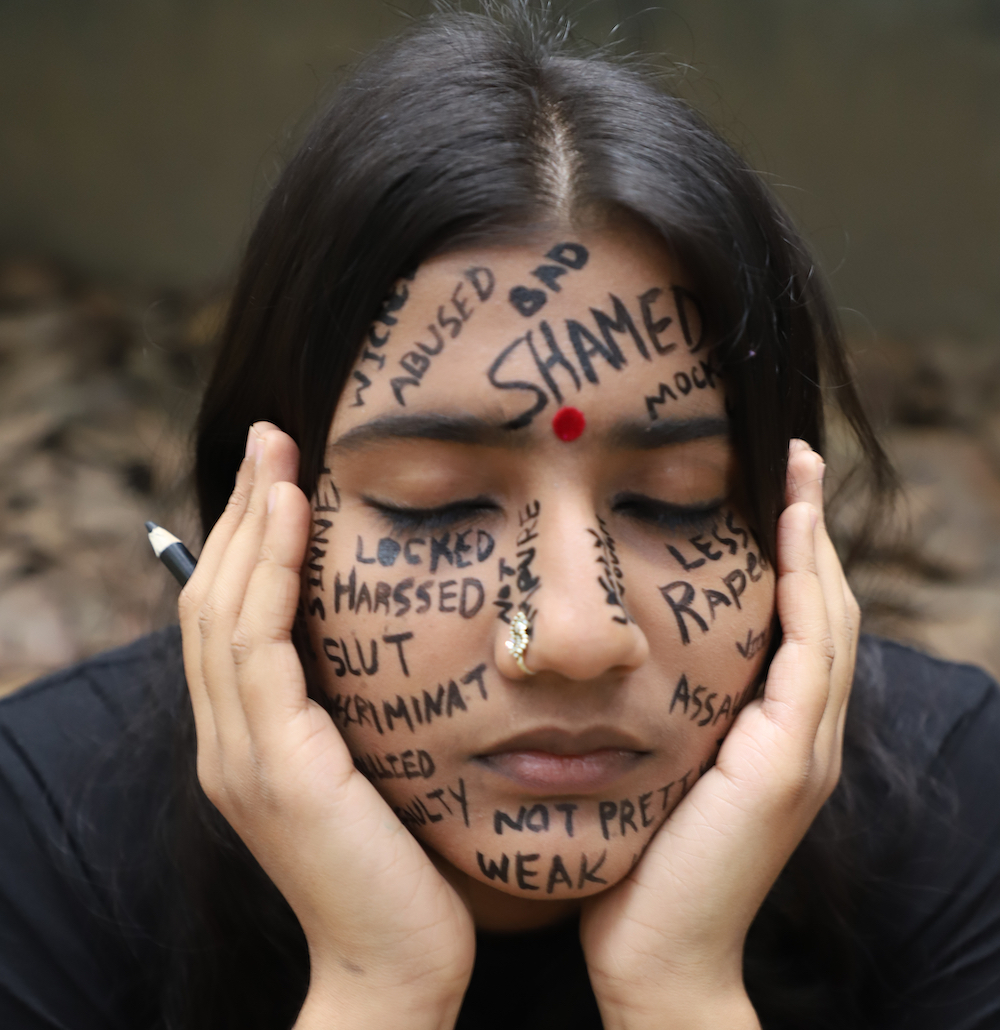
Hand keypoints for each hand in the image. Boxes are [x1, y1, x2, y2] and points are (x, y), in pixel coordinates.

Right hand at [178, 423, 474, 1029]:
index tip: (280, 476)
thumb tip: (387, 636)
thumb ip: (359, 706)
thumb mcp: (375, 764)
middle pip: (215, 598)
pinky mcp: (273, 765)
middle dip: (243, 513)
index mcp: (250, 740)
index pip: (233, 618)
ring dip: (252, 525)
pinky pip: (258, 644)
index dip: (249, 541)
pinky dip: (269, 572)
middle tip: (270, 440)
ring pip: (226, 609)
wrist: (401, 963)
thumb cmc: (405, 865)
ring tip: (276, 455)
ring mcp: (240, 754)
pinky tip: (295, 515)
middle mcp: (228, 741)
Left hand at [579, 440, 858, 1029]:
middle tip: (791, 452)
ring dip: (813, 537)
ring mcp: (802, 746)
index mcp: (770, 728)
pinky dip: (804, 587)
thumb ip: (657, 706)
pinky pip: (807, 653)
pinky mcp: (785, 763)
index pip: (792, 617)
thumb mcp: (654, 759)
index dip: (789, 547)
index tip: (765, 482)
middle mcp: (800, 730)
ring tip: (795, 468)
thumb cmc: (638, 857)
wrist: (653, 953)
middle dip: (808, 524)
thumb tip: (605, 644)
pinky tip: (788, 531)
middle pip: (821, 601)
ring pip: (825, 615)